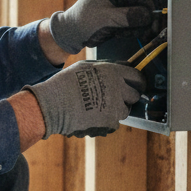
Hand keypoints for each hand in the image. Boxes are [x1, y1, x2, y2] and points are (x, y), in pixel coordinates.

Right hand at [24, 60, 145, 137]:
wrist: (53, 105)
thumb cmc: (65, 83)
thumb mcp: (85, 66)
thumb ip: (106, 67)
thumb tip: (122, 66)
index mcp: (114, 73)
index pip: (138, 77)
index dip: (136, 81)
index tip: (134, 84)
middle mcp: (119, 90)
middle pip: (134, 96)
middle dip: (126, 96)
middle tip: (113, 97)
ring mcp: (115, 108)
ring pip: (124, 111)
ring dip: (115, 110)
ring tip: (98, 108)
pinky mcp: (109, 124)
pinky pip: (113, 123)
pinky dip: (105, 122)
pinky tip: (91, 117)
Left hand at [48, 0, 153, 54]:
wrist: (70, 33)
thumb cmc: (83, 23)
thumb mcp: (106, 19)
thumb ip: (128, 16)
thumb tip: (148, 16)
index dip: (147, 8)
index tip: (151, 23)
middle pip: (140, 5)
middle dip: (140, 20)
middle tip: (139, 32)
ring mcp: (117, 4)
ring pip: (137, 15)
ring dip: (134, 27)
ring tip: (120, 33)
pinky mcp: (117, 15)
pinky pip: (131, 22)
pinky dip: (128, 30)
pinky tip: (118, 33)